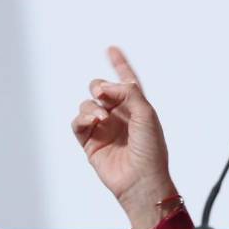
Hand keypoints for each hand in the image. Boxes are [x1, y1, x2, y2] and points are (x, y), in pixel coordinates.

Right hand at [72, 46, 175, 228]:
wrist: (140, 179)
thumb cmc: (150, 149)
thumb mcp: (146, 114)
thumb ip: (129, 93)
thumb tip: (107, 86)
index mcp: (136, 107)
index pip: (127, 81)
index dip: (120, 64)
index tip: (111, 49)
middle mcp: (118, 115)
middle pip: (100, 89)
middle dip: (99, 86)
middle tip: (103, 94)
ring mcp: (103, 128)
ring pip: (87, 104)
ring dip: (91, 106)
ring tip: (101, 117)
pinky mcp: (90, 142)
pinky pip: (78, 123)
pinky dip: (82, 119)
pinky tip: (92, 123)